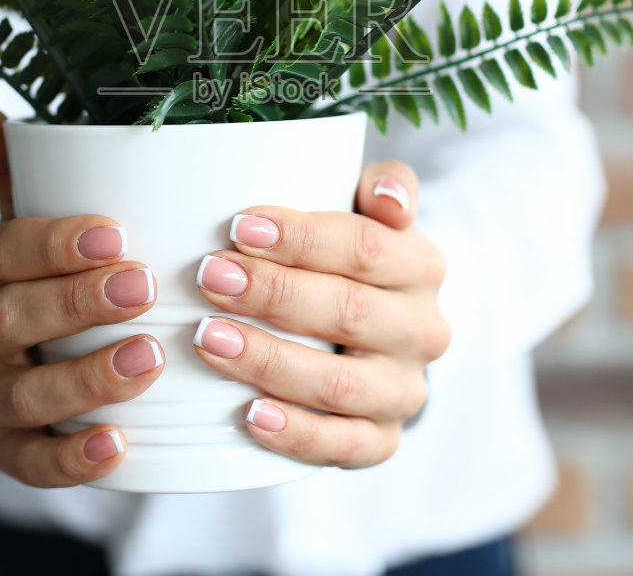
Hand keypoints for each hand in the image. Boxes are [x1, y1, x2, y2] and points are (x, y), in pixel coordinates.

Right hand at [0, 105, 167, 486]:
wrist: (41, 343)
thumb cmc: (52, 264)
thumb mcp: (34, 209)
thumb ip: (12, 165)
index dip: (53, 244)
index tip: (117, 234)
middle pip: (9, 321)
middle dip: (76, 305)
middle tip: (142, 288)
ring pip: (20, 395)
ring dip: (84, 379)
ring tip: (148, 359)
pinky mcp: (5, 450)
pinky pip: (27, 463)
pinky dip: (70, 460)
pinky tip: (118, 445)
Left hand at [189, 162, 449, 468]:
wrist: (373, 340)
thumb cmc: (348, 262)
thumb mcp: (366, 212)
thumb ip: (381, 185)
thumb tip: (389, 198)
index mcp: (422, 266)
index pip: (365, 247)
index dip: (301, 237)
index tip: (238, 227)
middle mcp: (423, 330)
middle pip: (348, 311)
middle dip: (272, 294)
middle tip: (210, 276)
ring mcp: (404, 391)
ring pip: (341, 383)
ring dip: (270, 361)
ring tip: (209, 338)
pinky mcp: (381, 440)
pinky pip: (343, 446)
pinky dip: (296, 434)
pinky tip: (250, 415)